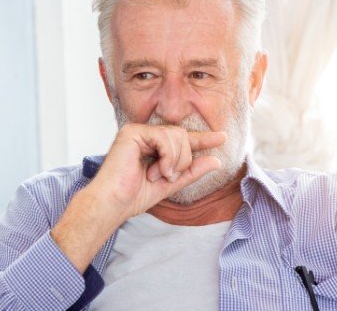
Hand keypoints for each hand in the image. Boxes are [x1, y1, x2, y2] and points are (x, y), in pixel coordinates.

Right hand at [94, 123, 225, 217]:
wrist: (113, 204)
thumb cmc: (134, 196)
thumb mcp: (171, 184)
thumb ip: (192, 172)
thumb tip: (216, 161)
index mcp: (154, 146)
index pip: (183, 139)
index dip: (203, 138)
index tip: (223, 137)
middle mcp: (146, 135)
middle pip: (183, 135)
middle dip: (184, 159)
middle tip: (169, 177)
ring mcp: (139, 131)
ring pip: (177, 135)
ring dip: (175, 161)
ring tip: (160, 175)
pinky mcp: (132, 131)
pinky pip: (164, 137)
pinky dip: (167, 156)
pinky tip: (156, 170)